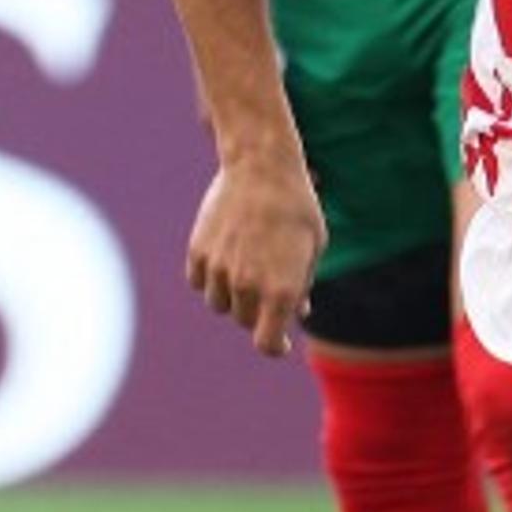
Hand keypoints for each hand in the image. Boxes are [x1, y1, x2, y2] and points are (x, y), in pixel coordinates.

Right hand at [188, 155, 325, 355]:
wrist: (261, 165)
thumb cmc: (297, 206)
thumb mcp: (313, 247)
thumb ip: (302, 285)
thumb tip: (296, 312)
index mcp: (280, 290)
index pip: (267, 342)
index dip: (275, 346)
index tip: (280, 342)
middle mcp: (246, 285)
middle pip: (244, 321)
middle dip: (258, 312)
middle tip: (269, 286)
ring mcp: (218, 269)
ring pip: (219, 303)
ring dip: (232, 296)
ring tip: (246, 269)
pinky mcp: (198, 252)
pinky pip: (198, 281)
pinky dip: (210, 278)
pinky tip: (225, 259)